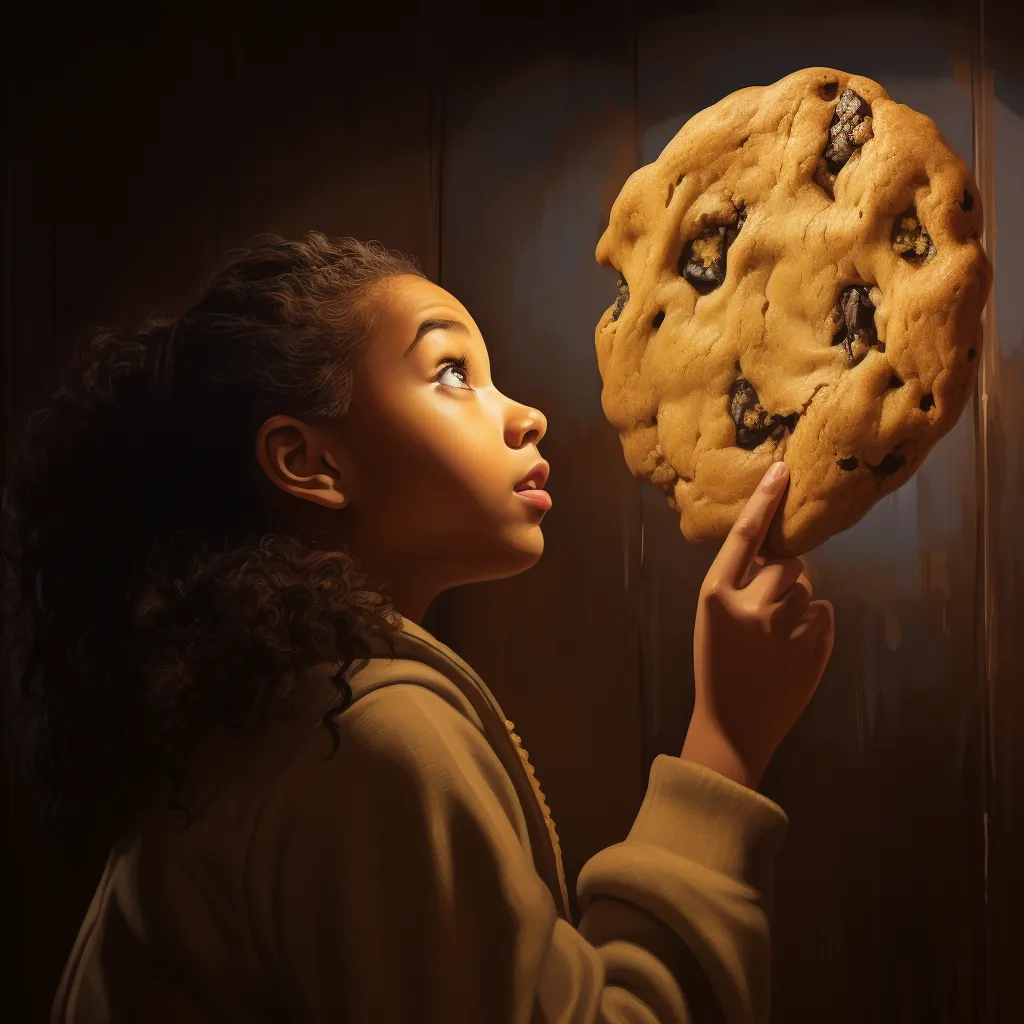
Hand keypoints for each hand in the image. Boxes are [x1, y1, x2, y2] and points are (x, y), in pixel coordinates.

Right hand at [680, 462, 834, 789]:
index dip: (764, 501)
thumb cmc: (718, 667)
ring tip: (777, 636)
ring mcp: (784, 631)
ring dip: (798, 603)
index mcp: (715, 598)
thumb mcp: (712, 621)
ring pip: (809, 589)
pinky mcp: (814, 649)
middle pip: (787, 564)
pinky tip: (792, 649)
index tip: (781, 470)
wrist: (732, 727)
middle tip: (768, 605)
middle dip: (783, 576)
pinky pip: (825, 613)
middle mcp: (749, 609)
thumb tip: (777, 553)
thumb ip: (738, 585)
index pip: (744, 537)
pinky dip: (814, 624)